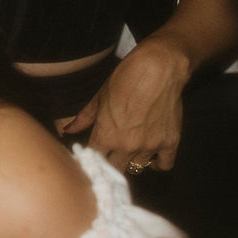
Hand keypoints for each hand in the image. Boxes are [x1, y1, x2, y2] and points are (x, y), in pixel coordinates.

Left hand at [62, 40, 188, 172]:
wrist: (158, 69)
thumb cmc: (124, 79)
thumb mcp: (99, 98)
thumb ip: (84, 118)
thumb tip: (67, 131)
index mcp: (105, 136)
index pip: (94, 159)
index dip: (92, 158)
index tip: (92, 156)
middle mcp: (126, 146)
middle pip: (114, 168)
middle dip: (110, 163)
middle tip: (110, 156)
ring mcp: (150, 147)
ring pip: (137, 168)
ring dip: (131, 162)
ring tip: (129, 153)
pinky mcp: (170, 142)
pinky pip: (164, 165)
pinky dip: (157, 164)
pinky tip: (151, 157)